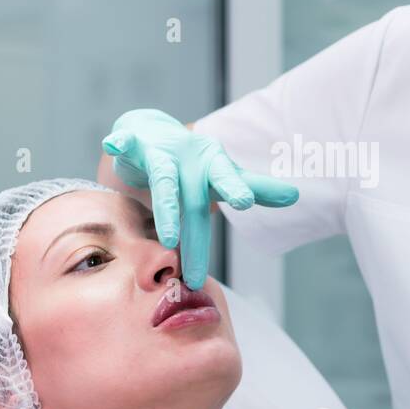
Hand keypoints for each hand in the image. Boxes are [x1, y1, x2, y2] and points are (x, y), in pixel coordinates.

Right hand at [103, 108, 297, 288]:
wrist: (153, 134)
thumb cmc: (193, 165)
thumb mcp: (223, 176)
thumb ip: (256, 186)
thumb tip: (295, 195)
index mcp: (213, 165)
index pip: (227, 181)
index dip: (235, 189)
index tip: (245, 203)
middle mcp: (189, 158)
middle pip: (193, 200)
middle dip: (195, 236)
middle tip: (196, 274)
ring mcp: (160, 151)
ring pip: (163, 180)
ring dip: (164, 206)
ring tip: (166, 238)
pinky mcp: (133, 145)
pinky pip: (125, 143)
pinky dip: (120, 142)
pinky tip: (114, 144)